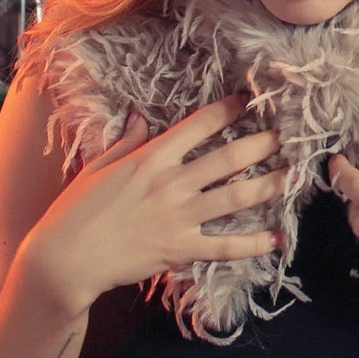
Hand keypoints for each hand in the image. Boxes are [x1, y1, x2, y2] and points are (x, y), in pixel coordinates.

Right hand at [21, 95, 286, 316]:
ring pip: (236, 197)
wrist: (65, 258)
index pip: (200, 125)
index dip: (229, 109)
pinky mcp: (180, 249)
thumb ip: (126, 140)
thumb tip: (141, 116)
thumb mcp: (99, 166)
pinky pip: (225, 246)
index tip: (251, 99)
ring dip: (269, 186)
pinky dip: (253, 244)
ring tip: (294, 176)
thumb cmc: (76, 210)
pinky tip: (276, 239)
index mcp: (152, 157)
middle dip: (262, 144)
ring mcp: (180, 217)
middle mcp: (172, 183)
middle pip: (229, 157)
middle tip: (288, 135)